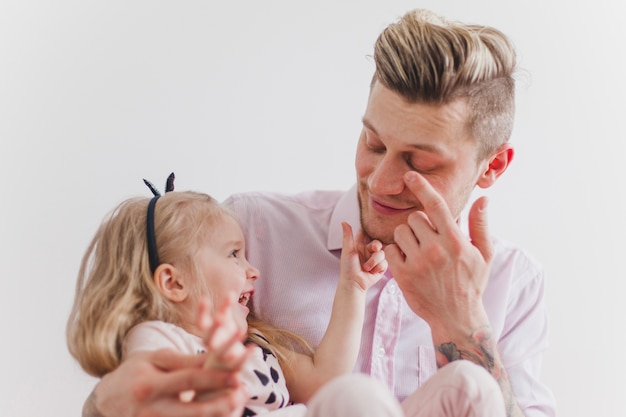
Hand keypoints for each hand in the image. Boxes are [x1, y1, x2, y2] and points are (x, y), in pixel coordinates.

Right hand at [91, 349, 246, 416]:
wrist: (106, 400)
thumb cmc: (136, 372)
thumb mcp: (155, 359)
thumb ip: (183, 360)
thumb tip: (213, 356)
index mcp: (149, 385)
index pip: (187, 381)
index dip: (213, 379)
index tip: (236, 375)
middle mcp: (150, 410)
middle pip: (192, 410)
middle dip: (221, 403)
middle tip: (243, 393)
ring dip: (216, 416)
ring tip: (238, 405)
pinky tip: (220, 415)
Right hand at [196, 295, 253, 371]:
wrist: (220, 373)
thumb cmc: (222, 342)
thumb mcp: (224, 326)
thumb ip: (226, 310)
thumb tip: (230, 292)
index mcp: (207, 336)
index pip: (201, 323)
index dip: (201, 312)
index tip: (204, 298)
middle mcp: (211, 348)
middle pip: (208, 338)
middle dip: (214, 328)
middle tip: (220, 317)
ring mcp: (219, 359)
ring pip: (222, 351)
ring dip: (230, 341)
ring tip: (240, 330)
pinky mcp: (231, 369)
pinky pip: (239, 363)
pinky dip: (246, 355)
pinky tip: (254, 347)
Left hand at [340, 221, 386, 290]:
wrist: (354, 284)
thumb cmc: (348, 268)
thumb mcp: (348, 250)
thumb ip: (348, 235)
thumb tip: (343, 221)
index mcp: (359, 245)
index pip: (366, 234)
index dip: (371, 230)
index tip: (374, 228)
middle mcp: (367, 251)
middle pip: (377, 242)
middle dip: (376, 246)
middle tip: (373, 249)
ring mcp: (374, 259)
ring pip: (382, 253)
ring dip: (374, 261)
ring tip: (366, 268)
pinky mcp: (380, 268)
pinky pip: (385, 263)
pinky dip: (378, 267)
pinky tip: (372, 272)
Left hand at [384, 171, 493, 336]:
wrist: (456, 318)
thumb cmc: (471, 284)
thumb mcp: (483, 255)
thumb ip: (480, 225)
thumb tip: (483, 199)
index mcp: (455, 241)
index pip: (436, 206)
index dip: (422, 187)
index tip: (410, 175)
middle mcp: (435, 249)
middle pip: (414, 217)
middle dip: (419, 224)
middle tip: (429, 240)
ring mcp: (417, 262)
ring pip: (400, 232)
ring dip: (406, 238)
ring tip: (419, 251)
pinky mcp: (402, 275)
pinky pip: (389, 250)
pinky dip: (395, 252)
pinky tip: (408, 262)